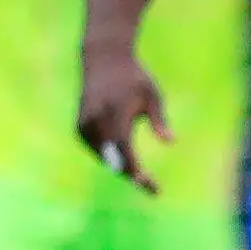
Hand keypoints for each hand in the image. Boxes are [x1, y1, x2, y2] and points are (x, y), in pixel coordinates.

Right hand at [76, 49, 169, 196]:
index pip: (124, 148)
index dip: (136, 168)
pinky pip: (97, 150)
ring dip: (121, 165)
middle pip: (114, 158)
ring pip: (105, 157)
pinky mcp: (79, 129)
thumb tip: (171, 142)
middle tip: (152, 188)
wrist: (103, 61)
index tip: (150, 183)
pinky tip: (123, 155)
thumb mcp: (152, 94)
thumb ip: (159, 119)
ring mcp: (85, 125)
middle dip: (132, 174)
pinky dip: (110, 156)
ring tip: (142, 174)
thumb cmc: (134, 78)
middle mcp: (96, 120)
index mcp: (116, 111)